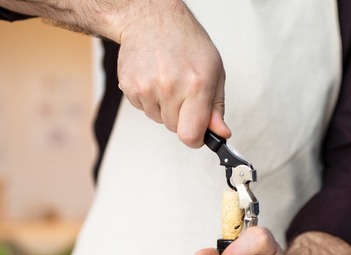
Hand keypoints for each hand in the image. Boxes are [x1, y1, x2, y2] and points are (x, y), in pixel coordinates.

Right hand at [116, 0, 231, 147]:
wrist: (150, 19)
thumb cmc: (185, 41)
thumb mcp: (214, 70)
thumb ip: (216, 107)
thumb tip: (221, 133)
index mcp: (196, 85)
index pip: (191, 136)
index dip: (196, 139)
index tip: (198, 133)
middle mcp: (170, 87)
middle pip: (175, 129)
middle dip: (181, 117)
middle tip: (183, 91)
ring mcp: (147, 88)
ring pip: (158, 120)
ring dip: (164, 107)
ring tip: (167, 80)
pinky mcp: (129, 87)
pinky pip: (143, 109)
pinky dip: (150, 99)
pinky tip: (153, 77)